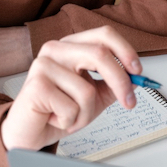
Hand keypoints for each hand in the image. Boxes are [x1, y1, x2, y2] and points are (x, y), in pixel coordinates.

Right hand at [1, 26, 141, 150]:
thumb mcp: (94, 96)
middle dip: (121, 82)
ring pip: (87, 90)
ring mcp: (43, 64)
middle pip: (100, 54)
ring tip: (72, 117)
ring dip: (87, 114)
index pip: (104, 34)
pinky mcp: (36, 85)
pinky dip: (71, 121)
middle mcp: (56, 49)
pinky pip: (72, 107)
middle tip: (130, 103)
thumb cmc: (58, 110)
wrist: (29, 131)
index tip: (138, 72)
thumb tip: (136, 78)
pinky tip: (56, 119)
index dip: (126, 51)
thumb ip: (113, 84)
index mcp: (72, 45)